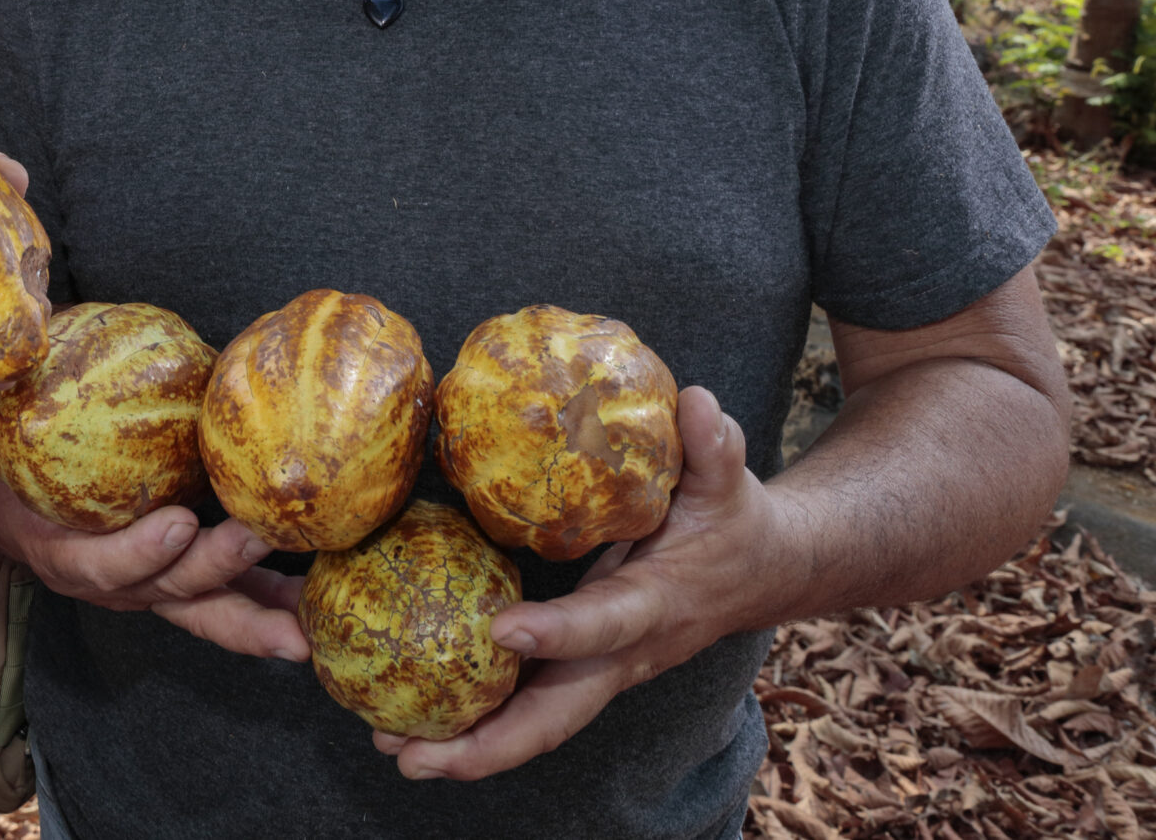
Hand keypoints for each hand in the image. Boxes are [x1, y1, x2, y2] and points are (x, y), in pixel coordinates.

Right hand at [0, 383, 308, 662]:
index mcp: (52, 547)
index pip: (93, 564)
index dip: (133, 552)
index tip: (175, 523)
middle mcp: (103, 578)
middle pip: (163, 592)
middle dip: (212, 572)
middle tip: (255, 539)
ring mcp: (143, 582)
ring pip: (201, 608)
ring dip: (254, 612)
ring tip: (302, 621)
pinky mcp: (171, 574)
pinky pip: (220, 594)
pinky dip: (264, 600)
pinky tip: (308, 600)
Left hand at [376, 386, 784, 780]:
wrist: (765, 573)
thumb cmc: (735, 523)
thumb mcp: (729, 480)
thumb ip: (711, 446)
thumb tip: (695, 401)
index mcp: (654, 607)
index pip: (604, 626)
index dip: (559, 633)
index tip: (502, 629)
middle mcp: (623, 656)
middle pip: (555, 716)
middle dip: (486, 742)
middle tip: (411, 754)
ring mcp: (601, 671)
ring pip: (535, 726)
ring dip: (465, 747)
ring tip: (390, 747)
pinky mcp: (583, 670)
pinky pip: (528, 708)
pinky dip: (475, 725)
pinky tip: (413, 726)